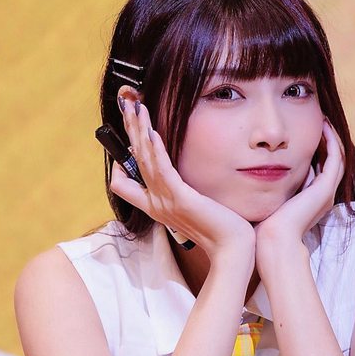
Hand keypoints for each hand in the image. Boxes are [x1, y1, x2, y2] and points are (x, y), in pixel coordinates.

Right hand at [110, 98, 254, 259]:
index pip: (123, 184)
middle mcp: (156, 204)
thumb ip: (183, 195)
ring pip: (144, 161)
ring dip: (139, 131)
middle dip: (130, 131)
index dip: (122, 162)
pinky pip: (163, 171)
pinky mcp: (182, 200)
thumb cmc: (219, 229)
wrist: (232, 250)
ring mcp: (166, 203)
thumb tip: (182, 179)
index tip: (132, 139)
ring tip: (136, 107)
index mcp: (157, 207)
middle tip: (127, 105)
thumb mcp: (194, 209)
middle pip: (132, 163)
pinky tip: (153, 132)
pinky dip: (156, 150)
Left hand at [255, 119, 344, 248]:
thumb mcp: (273, 199)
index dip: (321, 150)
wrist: (273, 239)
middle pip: (335, 162)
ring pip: (339, 158)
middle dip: (330, 141)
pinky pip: (335, 159)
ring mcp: (327, 193)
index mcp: (315, 199)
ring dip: (333, 138)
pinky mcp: (325, 190)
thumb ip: (276, 186)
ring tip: (325, 121)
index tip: (312, 133)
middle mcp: (325, 196)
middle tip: (323, 122)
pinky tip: (324, 127)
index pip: (324, 169)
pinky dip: (332, 142)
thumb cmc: (266, 224)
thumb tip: (267, 170)